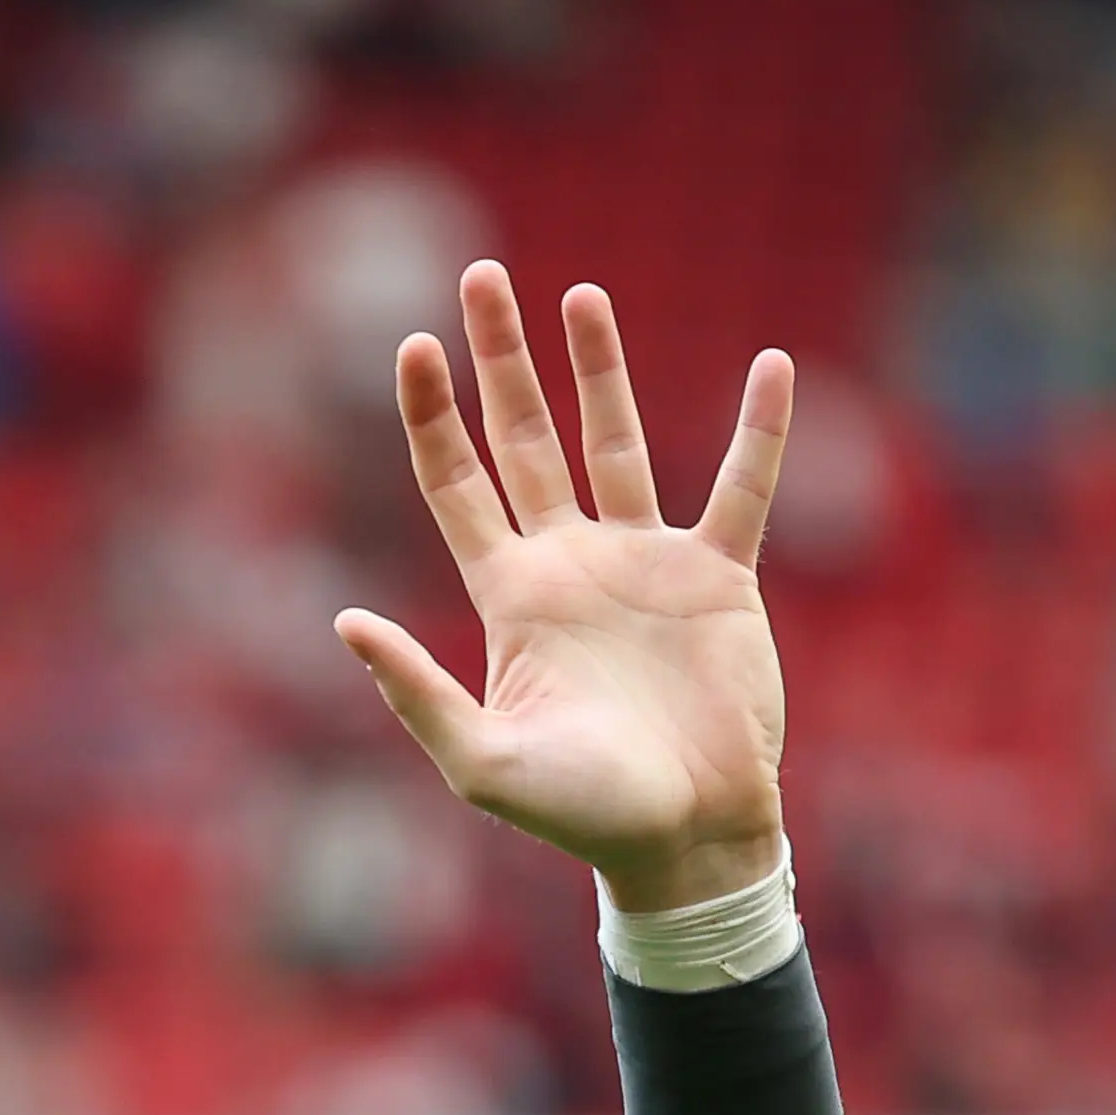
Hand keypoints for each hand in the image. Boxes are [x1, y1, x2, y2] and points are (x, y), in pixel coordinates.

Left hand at [336, 264, 792, 912]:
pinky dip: (759, 431)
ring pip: (617, 442)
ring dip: (598, 370)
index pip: (457, 484)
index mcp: (509, 596)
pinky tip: (770, 368)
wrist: (683, 837)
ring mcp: (644, 564)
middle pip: (524, 440)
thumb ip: (417, 693)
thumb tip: (345, 623)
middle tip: (480, 277)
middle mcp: (569, 564)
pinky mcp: (718, 578)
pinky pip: (742, 488)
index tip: (415, 344)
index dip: (434, 416)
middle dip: (502, 362)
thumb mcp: (482, 762)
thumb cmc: (580, 814)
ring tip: (580, 295)